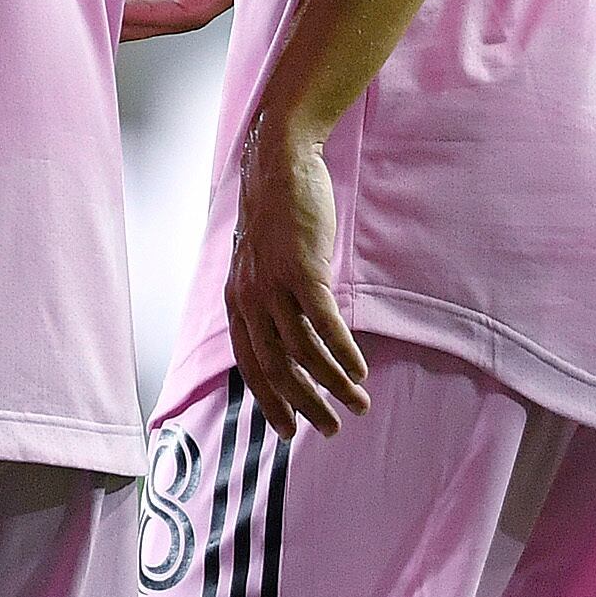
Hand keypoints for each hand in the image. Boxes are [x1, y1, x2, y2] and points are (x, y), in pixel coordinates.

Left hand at [226, 116, 369, 437]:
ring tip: (357, 403)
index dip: (269, 401)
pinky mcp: (303, 271)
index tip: (287, 431)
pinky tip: (358, 371)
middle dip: (304, 406)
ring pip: (304, 354)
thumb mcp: (260, 265)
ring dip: (333, 386)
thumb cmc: (276, 218)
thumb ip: (270, 302)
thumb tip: (291, 341)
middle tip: (330, 429)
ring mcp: (274, 286)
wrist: (278, 166)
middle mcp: (250, 298)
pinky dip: (343, 354)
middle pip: (276, 369)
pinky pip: (325, 325)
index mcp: (237, 300)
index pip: (249, 365)